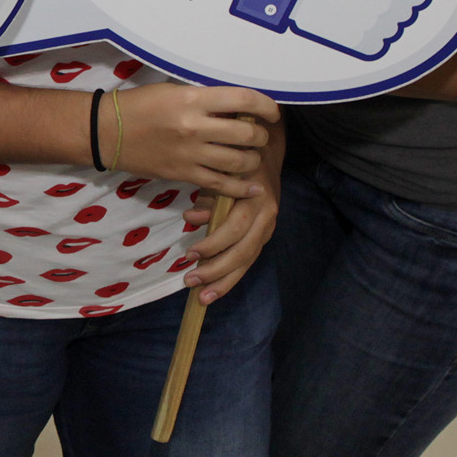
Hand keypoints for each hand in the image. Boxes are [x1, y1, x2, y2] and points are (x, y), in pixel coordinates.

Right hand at [110, 84, 276, 196]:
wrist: (106, 131)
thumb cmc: (140, 104)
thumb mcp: (174, 91)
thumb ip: (206, 99)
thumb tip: (239, 107)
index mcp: (193, 100)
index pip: (244, 100)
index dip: (266, 106)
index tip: (272, 111)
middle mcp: (195, 127)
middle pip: (247, 134)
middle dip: (261, 135)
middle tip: (259, 134)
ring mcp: (190, 154)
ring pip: (239, 162)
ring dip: (252, 159)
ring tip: (250, 155)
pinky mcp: (183, 174)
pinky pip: (220, 185)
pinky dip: (241, 188)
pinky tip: (252, 187)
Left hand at [179, 178, 275, 303]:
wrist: (266, 159)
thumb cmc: (236, 168)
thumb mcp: (220, 176)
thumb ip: (207, 198)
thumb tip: (192, 218)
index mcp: (256, 200)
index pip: (234, 229)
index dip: (212, 244)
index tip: (189, 254)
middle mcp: (266, 218)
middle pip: (243, 252)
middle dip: (216, 271)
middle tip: (190, 282)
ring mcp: (268, 230)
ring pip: (247, 262)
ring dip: (224, 282)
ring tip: (203, 297)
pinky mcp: (264, 237)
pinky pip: (248, 260)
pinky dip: (231, 276)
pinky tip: (216, 289)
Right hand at [236, 0, 432, 58]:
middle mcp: (391, 10)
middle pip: (404, 16)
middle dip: (389, 10)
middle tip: (366, 0)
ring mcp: (378, 29)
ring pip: (390, 32)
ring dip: (379, 26)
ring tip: (358, 13)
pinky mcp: (364, 45)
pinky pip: (378, 46)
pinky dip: (368, 41)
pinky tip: (354, 27)